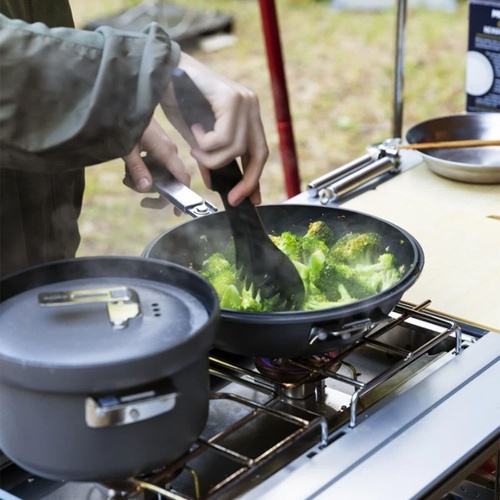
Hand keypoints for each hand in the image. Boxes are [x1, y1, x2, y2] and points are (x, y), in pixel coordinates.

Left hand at [122, 118, 189, 209]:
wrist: (125, 103)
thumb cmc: (126, 122)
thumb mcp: (127, 148)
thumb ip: (137, 169)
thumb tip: (146, 189)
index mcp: (166, 151)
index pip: (182, 177)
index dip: (182, 196)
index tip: (176, 212)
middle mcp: (169, 152)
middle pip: (168, 181)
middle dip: (149, 188)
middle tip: (129, 185)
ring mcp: (164, 151)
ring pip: (159, 176)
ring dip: (142, 180)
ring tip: (125, 175)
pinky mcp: (157, 149)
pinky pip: (154, 167)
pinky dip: (142, 172)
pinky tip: (128, 169)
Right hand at [161, 53, 268, 205]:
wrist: (161, 71)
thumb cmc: (177, 99)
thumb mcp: (198, 137)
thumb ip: (211, 157)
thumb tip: (216, 182)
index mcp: (246, 114)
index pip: (259, 152)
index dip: (255, 178)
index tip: (251, 199)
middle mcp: (250, 105)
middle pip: (259, 154)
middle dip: (247, 180)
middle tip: (231, 197)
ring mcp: (243, 100)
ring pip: (237, 149)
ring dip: (212, 158)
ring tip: (195, 147)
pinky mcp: (232, 98)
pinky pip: (224, 138)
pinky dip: (206, 143)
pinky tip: (195, 130)